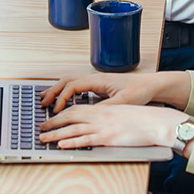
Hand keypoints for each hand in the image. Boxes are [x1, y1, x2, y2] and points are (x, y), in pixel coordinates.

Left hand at [39, 102, 189, 149]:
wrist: (156, 122)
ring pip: (73, 129)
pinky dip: (71, 143)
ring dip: (56, 134)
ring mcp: (103, 127)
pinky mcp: (108, 139)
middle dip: (53, 122)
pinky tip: (61, 144)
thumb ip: (108, 117)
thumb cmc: (142, 119)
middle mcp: (100, 116)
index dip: (61, 112)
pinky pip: (86, 140)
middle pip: (70, 116)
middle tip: (41, 128)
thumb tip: (98, 122)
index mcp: (103, 109)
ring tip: (43, 138)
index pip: (76, 108)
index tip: (51, 116)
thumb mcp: (122, 113)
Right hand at [40, 72, 167, 112]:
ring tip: (46, 99)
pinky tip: (63, 100)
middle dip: (52, 91)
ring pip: (70, 81)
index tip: (56, 110)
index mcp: (98, 80)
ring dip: (57, 89)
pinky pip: (76, 86)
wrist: (151, 85)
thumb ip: (105, 107)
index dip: (61, 98)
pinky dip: (65, 91)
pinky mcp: (98, 86)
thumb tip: (89, 114)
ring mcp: (96, 81)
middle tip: (42, 102)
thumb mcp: (123, 102)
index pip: (72, 86)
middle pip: (66, 80)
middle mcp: (95, 78)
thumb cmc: (139, 91)